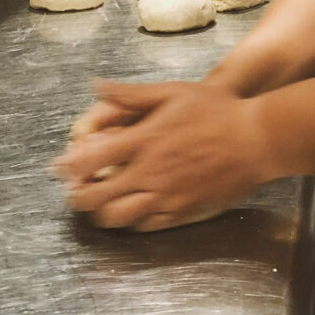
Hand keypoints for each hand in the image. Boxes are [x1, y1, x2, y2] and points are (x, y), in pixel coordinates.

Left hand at [53, 80, 270, 231]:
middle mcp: (150, 173)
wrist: (255, 140)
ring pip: (117, 219)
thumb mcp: (174, 92)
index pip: (91, 160)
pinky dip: (130, 223)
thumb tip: (97, 87)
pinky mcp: (182, 213)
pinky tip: (130, 213)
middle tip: (74, 194)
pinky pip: (145, 227)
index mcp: (145, 142)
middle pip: (97, 197)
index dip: (69, 167)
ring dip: (100, 215)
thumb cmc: (217, 111)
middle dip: (77, 198)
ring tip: (97, 208)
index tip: (59, 168)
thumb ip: (133, 94)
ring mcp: (165, 197)